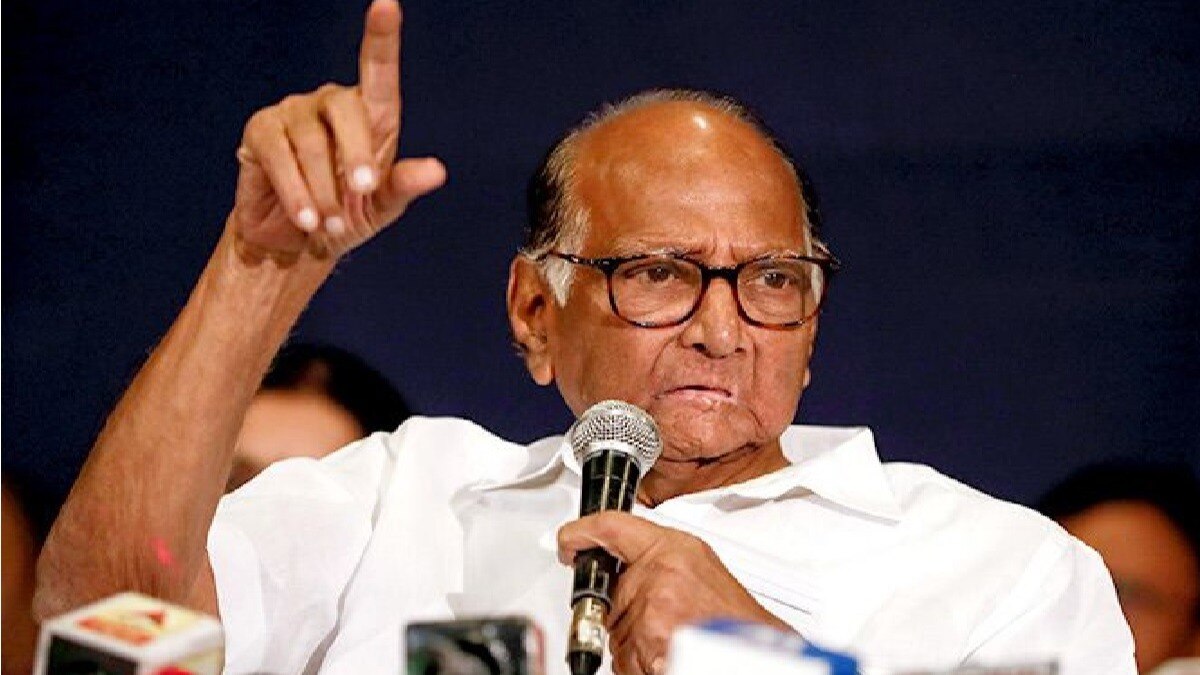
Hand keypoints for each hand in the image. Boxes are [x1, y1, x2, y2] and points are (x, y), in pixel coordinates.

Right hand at [231, 0, 444, 261]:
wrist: (299, 243)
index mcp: (370, 115)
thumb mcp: (382, 207)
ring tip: (330, 224)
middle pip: (345, 110)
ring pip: (311, 142)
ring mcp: (292, 113)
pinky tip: (306, 218)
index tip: (386, 3)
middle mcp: (330, 103)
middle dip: (356, 155)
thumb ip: (404, 186)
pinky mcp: (261, 131)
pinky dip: (296, 191)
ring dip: (324, 189)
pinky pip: (279, 155)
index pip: (378, 68)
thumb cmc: (347, 216)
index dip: (381, 35)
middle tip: (362, 193)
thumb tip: (436, 171)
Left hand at [557, 512, 791, 674]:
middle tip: (659, 623)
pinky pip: (621, 656)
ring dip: (632, 642)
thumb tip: (627, 572)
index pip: (613, 527)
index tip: (568, 540)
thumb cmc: (733, 620)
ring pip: (614, 629)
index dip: (581, 532)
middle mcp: (660, 572)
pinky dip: (637, 662)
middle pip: (609, 592)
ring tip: (671, 640)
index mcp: (674, 548)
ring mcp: (653, 605)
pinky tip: (665, 654)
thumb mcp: (701, 571)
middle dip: (623, 613)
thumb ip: (662, 565)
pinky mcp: (648, 638)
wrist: (753, 654)